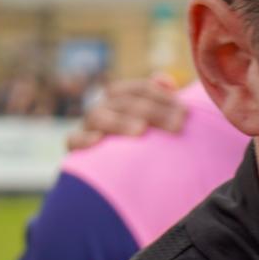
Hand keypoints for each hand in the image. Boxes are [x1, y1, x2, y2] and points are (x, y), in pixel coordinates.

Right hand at [65, 74, 185, 151]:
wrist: (109, 178)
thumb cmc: (139, 148)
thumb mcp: (152, 124)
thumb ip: (160, 103)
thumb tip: (166, 81)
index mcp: (121, 100)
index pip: (139, 89)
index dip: (162, 96)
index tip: (185, 111)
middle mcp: (104, 109)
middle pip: (124, 102)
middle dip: (153, 111)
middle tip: (178, 125)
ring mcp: (88, 127)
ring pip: (99, 116)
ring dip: (121, 121)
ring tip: (141, 130)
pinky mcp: (75, 149)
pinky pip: (73, 140)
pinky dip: (83, 139)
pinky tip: (98, 140)